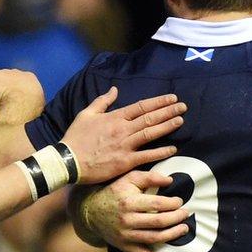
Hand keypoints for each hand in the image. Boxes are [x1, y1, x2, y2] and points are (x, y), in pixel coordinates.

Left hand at [0, 69, 45, 108]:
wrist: (22, 103)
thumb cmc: (31, 109)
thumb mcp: (35, 107)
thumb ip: (29, 105)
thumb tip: (26, 113)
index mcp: (29, 79)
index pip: (18, 79)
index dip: (11, 85)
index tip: (7, 91)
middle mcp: (16, 73)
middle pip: (4, 75)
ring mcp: (2, 73)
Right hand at [62, 88, 185, 183]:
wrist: (68, 161)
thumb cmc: (76, 138)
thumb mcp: (86, 114)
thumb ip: (102, 101)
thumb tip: (114, 89)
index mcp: (114, 117)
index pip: (141, 106)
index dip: (158, 102)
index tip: (171, 98)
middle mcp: (122, 129)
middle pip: (150, 118)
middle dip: (168, 111)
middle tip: (183, 107)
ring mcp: (125, 145)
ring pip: (150, 133)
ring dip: (167, 126)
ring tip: (181, 121)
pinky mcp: (125, 162)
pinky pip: (146, 156)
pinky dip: (160, 152)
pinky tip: (172, 149)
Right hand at [81, 170, 189, 251]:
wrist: (91, 211)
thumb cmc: (114, 192)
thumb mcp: (128, 178)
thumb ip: (149, 177)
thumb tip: (170, 180)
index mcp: (129, 202)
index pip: (157, 204)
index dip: (173, 203)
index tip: (179, 201)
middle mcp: (128, 220)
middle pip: (159, 222)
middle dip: (177, 218)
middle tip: (186, 214)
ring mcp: (126, 236)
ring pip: (155, 238)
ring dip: (173, 235)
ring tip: (184, 229)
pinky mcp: (125, 247)